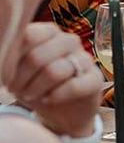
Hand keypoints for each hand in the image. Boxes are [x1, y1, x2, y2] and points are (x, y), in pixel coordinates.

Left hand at [8, 23, 101, 137]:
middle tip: (15, 89)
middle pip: (37, 56)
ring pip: (54, 71)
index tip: (4, 73)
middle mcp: (69, 41)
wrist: (63, 110)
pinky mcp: (95, 79)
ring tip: (30, 96)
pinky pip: (73, 86)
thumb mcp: (20, 69)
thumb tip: (1, 55)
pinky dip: (55, 96)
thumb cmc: (37, 84)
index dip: (11, 59)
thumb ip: (13, 56)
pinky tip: (48, 99)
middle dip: (21, 79)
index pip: (29, 35)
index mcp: (49, 33)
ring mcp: (84, 59)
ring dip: (36, 89)